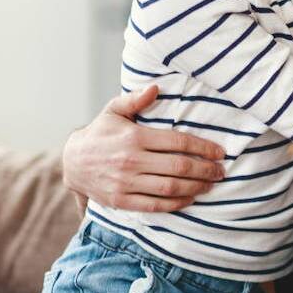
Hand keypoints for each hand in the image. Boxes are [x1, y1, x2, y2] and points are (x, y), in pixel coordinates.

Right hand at [62, 85, 225, 213]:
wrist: (71, 162)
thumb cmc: (99, 133)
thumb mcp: (113, 110)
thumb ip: (135, 99)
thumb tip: (155, 87)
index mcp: (135, 137)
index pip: (178, 142)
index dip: (203, 147)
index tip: (219, 152)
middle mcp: (131, 160)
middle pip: (179, 167)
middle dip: (205, 169)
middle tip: (221, 171)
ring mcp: (126, 183)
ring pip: (170, 188)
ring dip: (196, 187)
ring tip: (210, 185)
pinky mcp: (121, 200)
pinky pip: (155, 205)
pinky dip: (176, 204)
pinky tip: (189, 198)